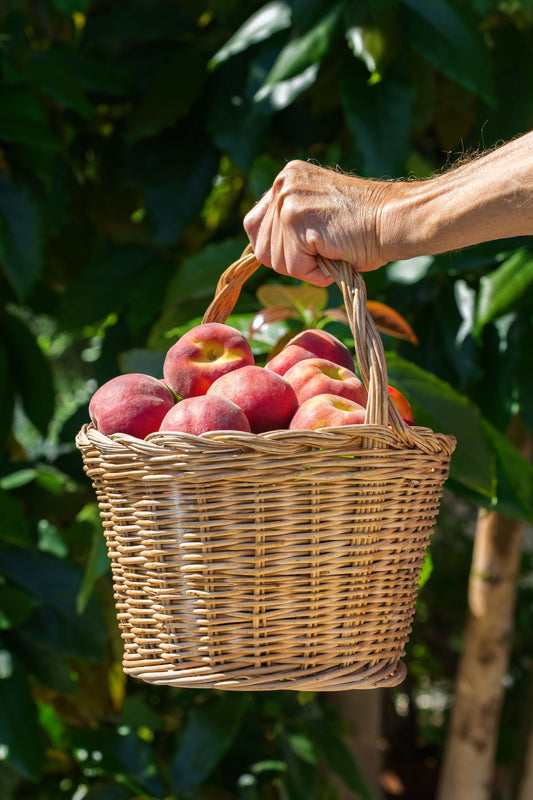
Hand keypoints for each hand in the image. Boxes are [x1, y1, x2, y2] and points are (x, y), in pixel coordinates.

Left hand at [243, 160, 392, 285]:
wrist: (393, 220)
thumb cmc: (364, 227)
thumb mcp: (317, 217)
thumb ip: (289, 226)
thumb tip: (262, 252)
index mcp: (286, 179)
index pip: (254, 227)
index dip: (277, 250)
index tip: (305, 251)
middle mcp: (282, 183)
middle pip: (260, 248)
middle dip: (291, 262)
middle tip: (324, 252)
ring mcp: (286, 199)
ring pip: (275, 261)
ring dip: (305, 268)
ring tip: (333, 250)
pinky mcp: (295, 218)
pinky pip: (293, 267)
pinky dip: (315, 274)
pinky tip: (336, 255)